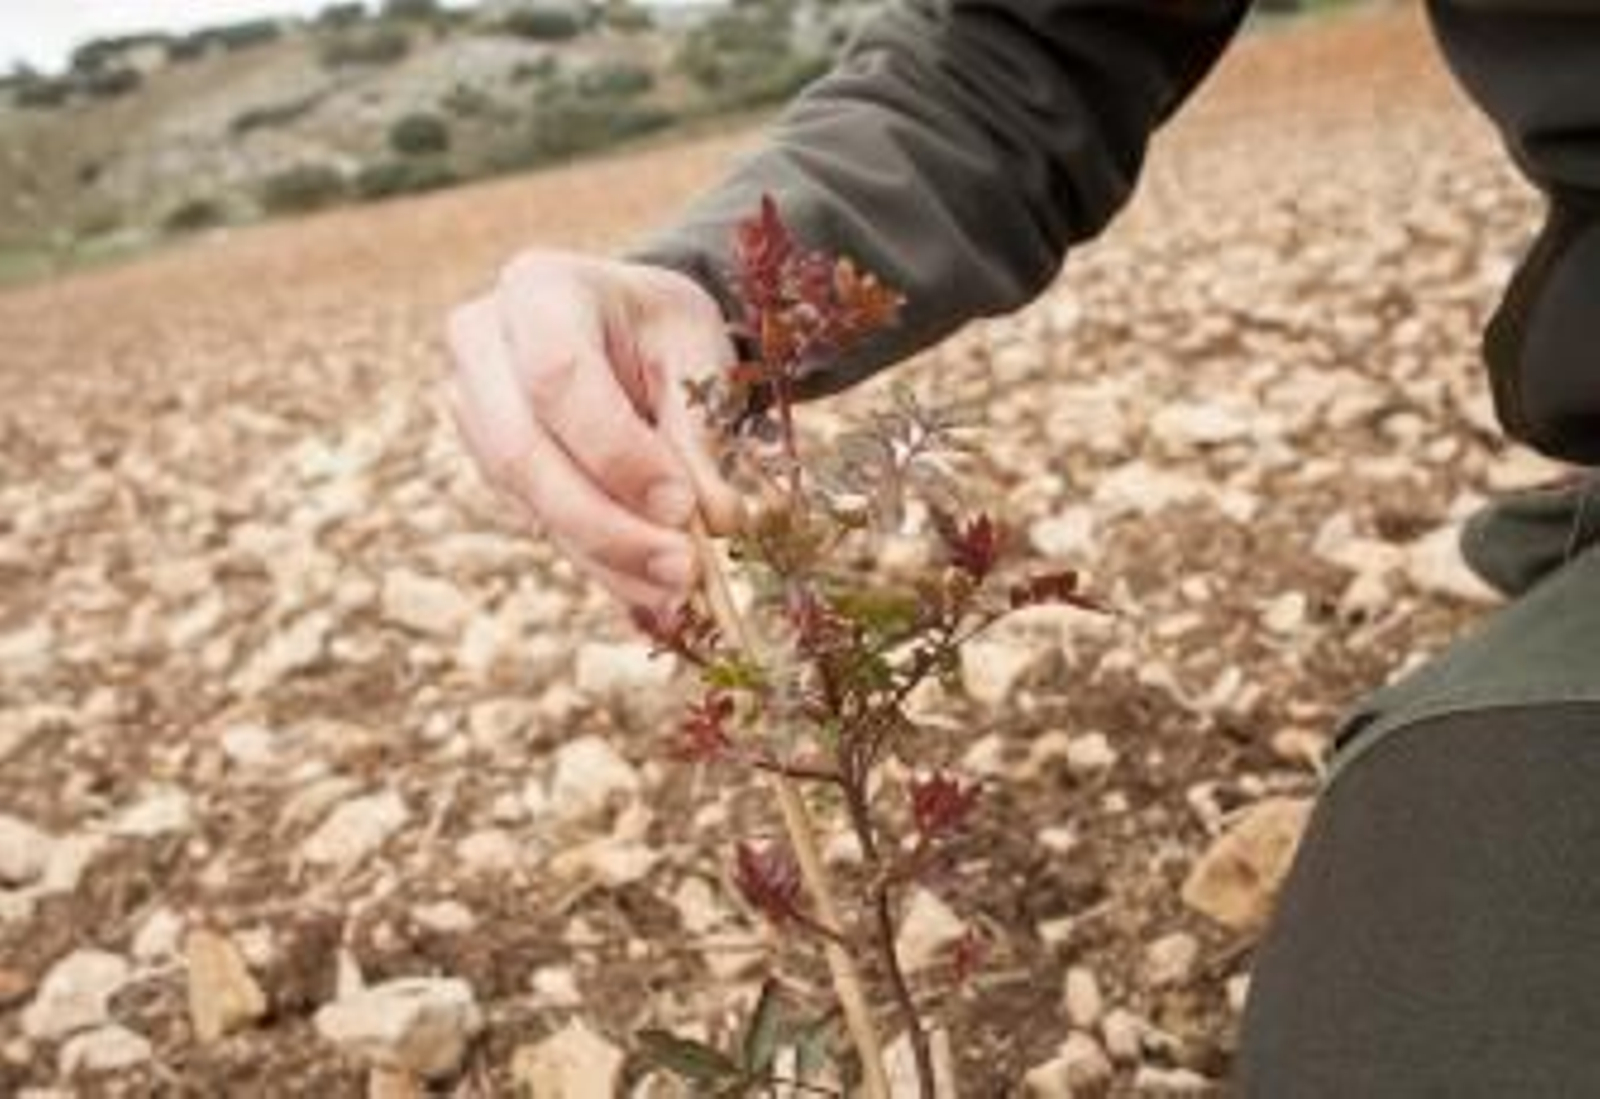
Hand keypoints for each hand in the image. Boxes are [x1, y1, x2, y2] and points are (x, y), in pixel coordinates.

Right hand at [447, 251, 742, 612]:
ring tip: (680, 589)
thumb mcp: (698, 352)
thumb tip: (715, 522)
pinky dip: (602, 562)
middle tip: (684, 569)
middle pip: (522, 452)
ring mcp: (472, 408)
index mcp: (538, 289)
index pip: (558, 377)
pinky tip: (652, 590)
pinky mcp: (489, 465)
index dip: (616, 452)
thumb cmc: (663, 329)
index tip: (682, 506)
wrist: (627, 325)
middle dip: (605, 523)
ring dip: (607, 556)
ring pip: (527, 500)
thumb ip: (700, 430)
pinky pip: (541, 524)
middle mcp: (482, 345)